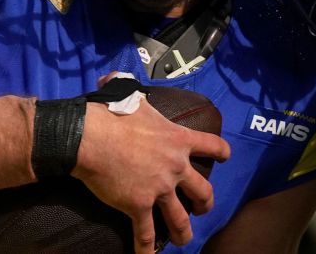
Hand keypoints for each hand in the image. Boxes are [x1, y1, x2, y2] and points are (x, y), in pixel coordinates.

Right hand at [73, 95, 230, 253]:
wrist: (91, 137)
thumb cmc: (110, 112)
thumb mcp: (127, 92)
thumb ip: (129, 86)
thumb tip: (112, 77)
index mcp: (177, 139)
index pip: (211, 145)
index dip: (220, 152)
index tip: (225, 157)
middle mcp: (175, 166)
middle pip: (202, 190)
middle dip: (205, 202)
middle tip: (203, 207)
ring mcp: (159, 189)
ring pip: (180, 218)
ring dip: (183, 231)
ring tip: (183, 239)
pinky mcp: (139, 206)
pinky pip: (146, 234)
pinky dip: (147, 249)